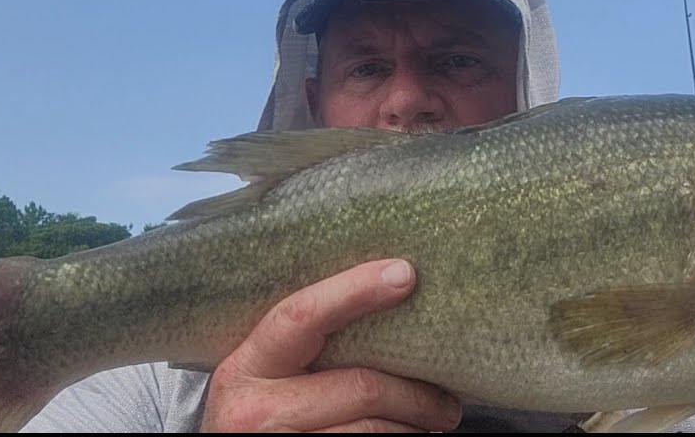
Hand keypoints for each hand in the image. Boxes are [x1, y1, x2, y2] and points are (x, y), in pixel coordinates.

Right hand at [200, 259, 462, 432]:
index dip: (355, 290)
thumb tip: (389, 299)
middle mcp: (254, 410)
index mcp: (246, 368)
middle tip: (448, 403)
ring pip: (373, 430)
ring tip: (431, 423)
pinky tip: (409, 436)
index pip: (301, 316)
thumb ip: (305, 345)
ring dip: (413, 427)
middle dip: (417, 394)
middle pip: (362, 387)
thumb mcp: (266, 377)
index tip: (404, 274)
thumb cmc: (263, 416)